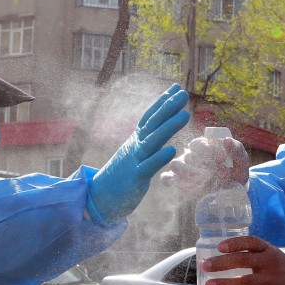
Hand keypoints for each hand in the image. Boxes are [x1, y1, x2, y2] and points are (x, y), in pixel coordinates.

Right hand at [87, 84, 190, 224]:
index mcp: (136, 140)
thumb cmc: (121, 176)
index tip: (176, 88)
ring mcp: (135, 161)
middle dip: (169, 107)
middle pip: (153, 123)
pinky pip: (149, 166)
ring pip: (153, 141)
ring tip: (185, 114)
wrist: (99, 197)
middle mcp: (135, 146)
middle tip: (184, 93)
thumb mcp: (134, 155)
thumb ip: (147, 143)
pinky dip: (160, 157)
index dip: (163, 102)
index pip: (150, 117)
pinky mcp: (135, 178)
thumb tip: (159, 131)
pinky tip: (172, 149)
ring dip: (169, 127)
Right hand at [163, 136, 249, 194]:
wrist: (234, 191)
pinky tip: (188, 187)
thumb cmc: (236, 172)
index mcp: (204, 146)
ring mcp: (182, 168)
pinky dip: (174, 181)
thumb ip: (237, 150)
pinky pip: (167, 179)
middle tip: (217, 174)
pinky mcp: (177, 182)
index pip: (198, 143)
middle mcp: (191, 155)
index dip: (209, 150)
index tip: (223, 159)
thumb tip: (226, 140)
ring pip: (175, 165)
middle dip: (202, 166)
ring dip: (190, 175)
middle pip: (187, 156)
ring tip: (205, 182)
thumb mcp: (241, 161)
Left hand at [198, 236, 284, 284]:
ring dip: (225, 283)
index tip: (219, 247)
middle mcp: (268, 261)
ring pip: (245, 281)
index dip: (235, 244)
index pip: (250, 242)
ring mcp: (270, 278)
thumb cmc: (275, 263)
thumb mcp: (266, 252)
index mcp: (265, 248)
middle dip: (222, 263)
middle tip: (206, 266)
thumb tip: (217, 257)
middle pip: (243, 261)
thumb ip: (247, 253)